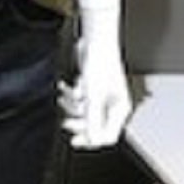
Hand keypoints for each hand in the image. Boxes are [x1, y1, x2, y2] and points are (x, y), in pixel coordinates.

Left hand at [59, 0, 131, 149]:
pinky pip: (80, 98)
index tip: (75, 141)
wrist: (95, 42)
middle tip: (66, 123)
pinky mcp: (92, 87)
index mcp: (120, 109)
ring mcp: (102, 96)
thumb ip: (93, 119)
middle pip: (95, 125)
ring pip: (85, 111)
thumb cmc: (100, 64)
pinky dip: (71, 94)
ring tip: (63, 98)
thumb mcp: (93, 97)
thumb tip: (93, 139)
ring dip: (71, 106)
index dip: (91, 140)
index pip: (108, 135)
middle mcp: (112, 104)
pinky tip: (64, 88)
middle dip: (79, 123)